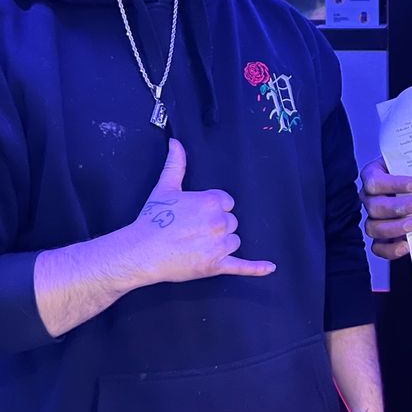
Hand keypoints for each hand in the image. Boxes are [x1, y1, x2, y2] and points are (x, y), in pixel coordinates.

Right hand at [124, 139, 275, 285]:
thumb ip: (176, 164)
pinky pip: (242, 266)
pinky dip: (257, 268)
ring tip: (197, 245)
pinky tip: (270, 268)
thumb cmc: (152, 219)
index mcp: (212, 202)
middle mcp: (220, 222)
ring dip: (222, 244)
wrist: (141, 251)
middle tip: (193, 231)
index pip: (227, 203)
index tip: (196, 215)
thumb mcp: (165, 188)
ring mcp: (220, 245)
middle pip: (231, 222)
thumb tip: (176, 142)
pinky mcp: (217, 265)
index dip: (212, 209)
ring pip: (234, 241)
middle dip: (216, 226)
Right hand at [361, 157, 411, 259]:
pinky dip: (391, 249)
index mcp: (373, 176)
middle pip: (374, 206)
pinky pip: (378, 247)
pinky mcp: (380, 237)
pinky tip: (407, 245)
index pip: (374, 181)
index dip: (394, 184)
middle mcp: (369, 198)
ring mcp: (373, 218)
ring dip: (395, 227)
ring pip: (373, 227)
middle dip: (399, 207)